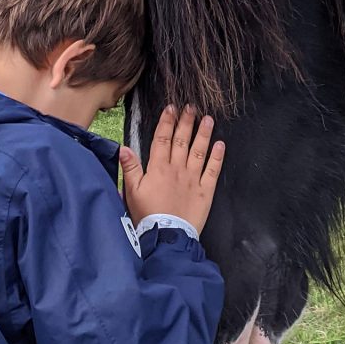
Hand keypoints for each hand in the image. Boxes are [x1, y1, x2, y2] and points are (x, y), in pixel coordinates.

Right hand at [119, 106, 224, 235]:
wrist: (167, 236)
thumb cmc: (147, 215)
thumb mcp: (132, 192)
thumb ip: (130, 169)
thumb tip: (124, 148)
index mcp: (158, 168)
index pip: (162, 139)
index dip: (167, 122)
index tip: (171, 108)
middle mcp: (177, 168)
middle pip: (182, 140)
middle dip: (186, 122)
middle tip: (191, 107)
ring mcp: (193, 178)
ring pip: (199, 151)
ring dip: (204, 134)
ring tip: (208, 119)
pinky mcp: (205, 190)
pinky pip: (212, 170)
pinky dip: (217, 157)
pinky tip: (221, 145)